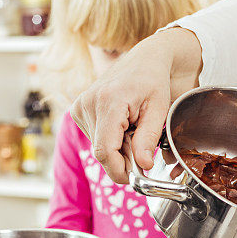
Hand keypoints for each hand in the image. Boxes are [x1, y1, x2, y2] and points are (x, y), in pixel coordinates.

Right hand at [70, 28, 202, 182]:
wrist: (144, 59)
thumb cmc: (154, 81)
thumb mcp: (159, 110)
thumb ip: (148, 139)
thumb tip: (143, 166)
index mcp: (108, 101)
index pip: (105, 151)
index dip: (119, 170)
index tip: (136, 178)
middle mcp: (88, 103)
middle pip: (102, 152)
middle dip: (123, 159)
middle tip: (142, 149)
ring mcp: (79, 106)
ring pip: (97, 147)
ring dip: (117, 149)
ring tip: (134, 130)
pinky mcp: (78, 110)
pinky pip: (94, 138)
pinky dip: (110, 140)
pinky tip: (122, 126)